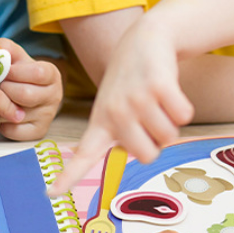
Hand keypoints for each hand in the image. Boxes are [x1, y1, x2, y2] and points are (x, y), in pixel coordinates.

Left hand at [0, 39, 62, 140]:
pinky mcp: (39, 131)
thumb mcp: (17, 57)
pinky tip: (3, 115)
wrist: (31, 93)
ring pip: (18, 114)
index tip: (4, 72)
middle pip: (26, 95)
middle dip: (6, 90)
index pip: (37, 73)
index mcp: (51, 74)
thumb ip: (6, 49)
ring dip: (1, 107)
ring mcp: (48, 115)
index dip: (15, 72)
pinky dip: (3, 125)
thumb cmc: (20, 74)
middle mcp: (55, 95)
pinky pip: (15, 131)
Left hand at [48, 21, 192, 195]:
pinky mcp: (158, 86)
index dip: (68, 177)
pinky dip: (182, 106)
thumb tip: (140, 155)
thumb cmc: (131, 82)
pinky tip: (168, 89)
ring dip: (170, 121)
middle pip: (148, 155)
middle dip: (156, 140)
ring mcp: (136, 99)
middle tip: (149, 116)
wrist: (145, 39)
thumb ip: (121, 134)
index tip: (50, 193)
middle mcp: (114, 113)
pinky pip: (183, 116)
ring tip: (156, 99)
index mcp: (100, 122)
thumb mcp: (114, 106)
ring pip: (168, 136)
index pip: (83, 156)